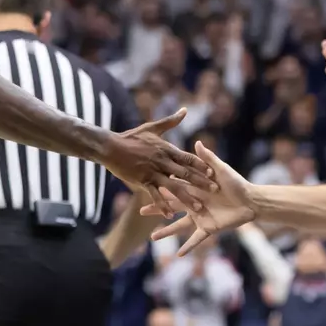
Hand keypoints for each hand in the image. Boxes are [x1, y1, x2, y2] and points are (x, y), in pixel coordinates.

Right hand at [99, 109, 216, 211]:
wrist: (110, 147)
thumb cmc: (130, 137)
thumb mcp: (152, 127)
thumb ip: (170, 121)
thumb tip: (185, 110)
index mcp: (166, 149)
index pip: (189, 158)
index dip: (202, 165)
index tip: (214, 173)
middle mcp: (162, 162)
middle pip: (186, 173)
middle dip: (201, 182)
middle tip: (215, 191)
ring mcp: (152, 172)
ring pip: (173, 187)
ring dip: (187, 198)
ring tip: (199, 208)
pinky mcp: (142, 181)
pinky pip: (154, 195)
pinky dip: (162, 205)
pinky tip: (169, 215)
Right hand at [145, 142, 255, 253]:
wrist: (251, 201)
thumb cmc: (237, 183)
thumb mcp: (221, 169)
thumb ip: (207, 158)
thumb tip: (196, 142)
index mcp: (194, 191)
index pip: (173, 189)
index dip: (159, 189)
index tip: (145, 187)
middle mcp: (194, 205)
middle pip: (171, 208)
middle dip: (156, 210)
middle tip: (141, 212)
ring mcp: (200, 218)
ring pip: (179, 226)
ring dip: (166, 232)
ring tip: (152, 238)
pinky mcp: (208, 228)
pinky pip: (196, 239)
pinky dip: (188, 247)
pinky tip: (178, 255)